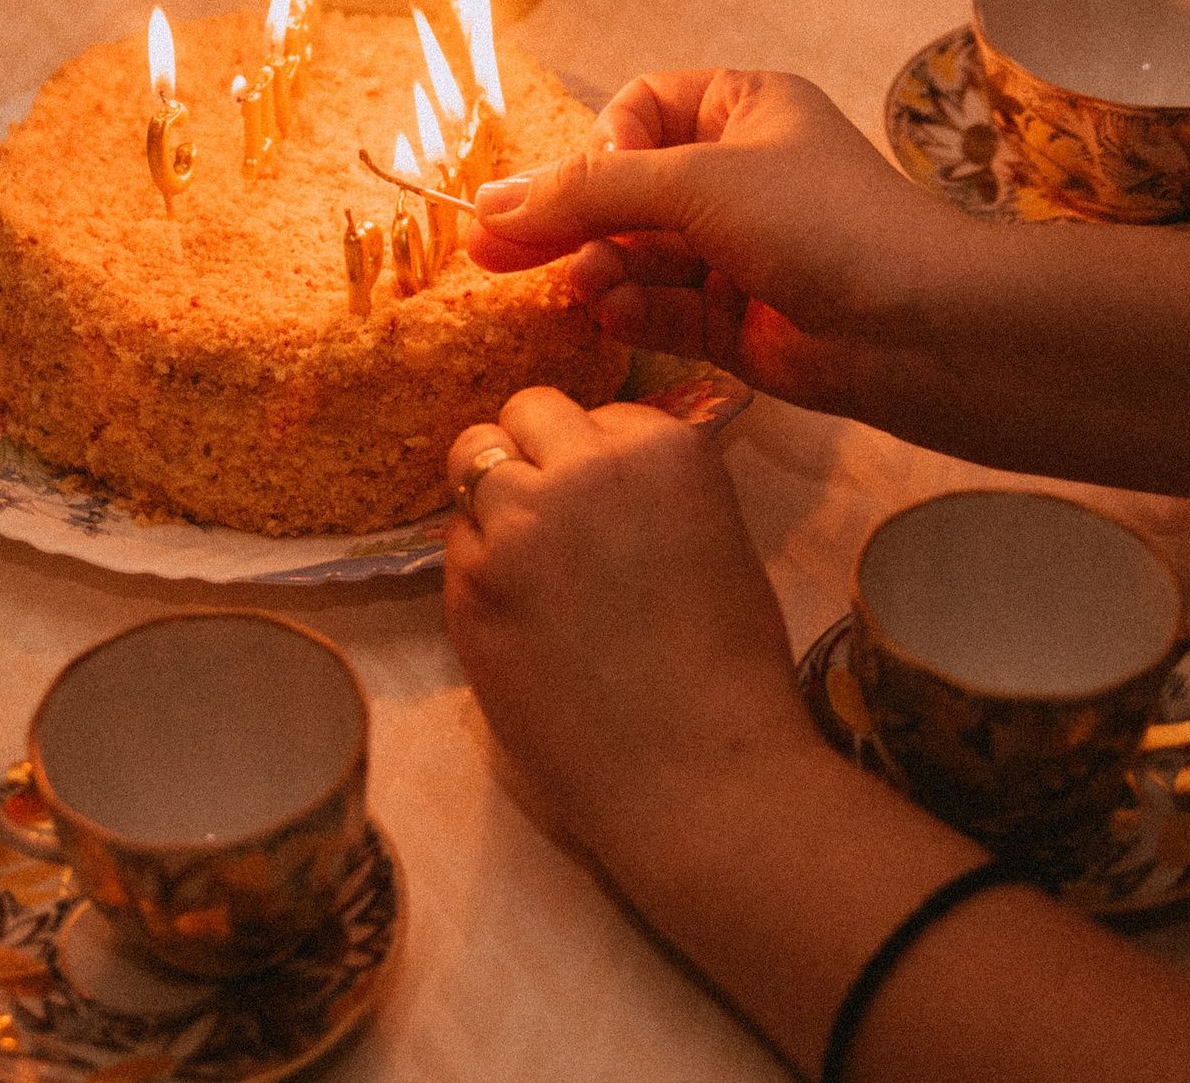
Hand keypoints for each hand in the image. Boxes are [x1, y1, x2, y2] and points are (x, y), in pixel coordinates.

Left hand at [444, 389, 818, 872]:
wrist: (697, 778)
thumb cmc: (731, 671)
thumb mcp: (714, 538)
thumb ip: (648, 489)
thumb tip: (593, 467)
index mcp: (662, 447)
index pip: (599, 410)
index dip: (599, 456)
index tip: (612, 504)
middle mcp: (581, 467)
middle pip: (523, 413)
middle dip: (534, 453)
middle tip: (555, 515)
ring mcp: (515, 524)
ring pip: (473, 461)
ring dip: (496, 500)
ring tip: (532, 562)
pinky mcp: (468, 584)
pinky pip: (457, 542)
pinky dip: (480, 566)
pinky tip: (523, 617)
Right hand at [470, 69, 974, 419]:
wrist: (925, 329)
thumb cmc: (826, 224)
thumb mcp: (697, 183)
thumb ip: (589, 193)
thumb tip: (489, 201)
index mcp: (742, 112)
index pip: (637, 112)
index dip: (599, 147)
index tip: (582, 183)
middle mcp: (738, 176)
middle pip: (622, 190)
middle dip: (564, 221)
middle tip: (486, 251)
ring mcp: (736, 251)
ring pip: (634, 255)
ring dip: (600, 270)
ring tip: (584, 287)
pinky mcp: (734, 321)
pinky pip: (658, 308)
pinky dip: (631, 311)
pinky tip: (612, 314)